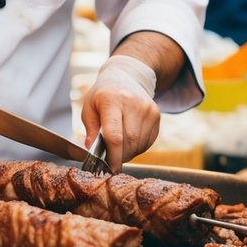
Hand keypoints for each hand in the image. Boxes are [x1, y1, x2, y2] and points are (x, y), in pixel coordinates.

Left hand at [80, 55, 159, 170]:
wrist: (127, 77)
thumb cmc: (103, 95)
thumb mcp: (89, 107)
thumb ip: (90, 129)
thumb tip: (92, 151)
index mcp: (112, 100)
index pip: (114, 135)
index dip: (112, 156)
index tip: (108, 169)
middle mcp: (133, 104)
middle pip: (129, 142)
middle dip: (119, 156)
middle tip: (110, 160)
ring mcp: (148, 110)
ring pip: (139, 145)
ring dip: (128, 153)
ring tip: (118, 147)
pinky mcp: (157, 115)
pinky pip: (147, 142)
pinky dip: (137, 148)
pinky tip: (128, 140)